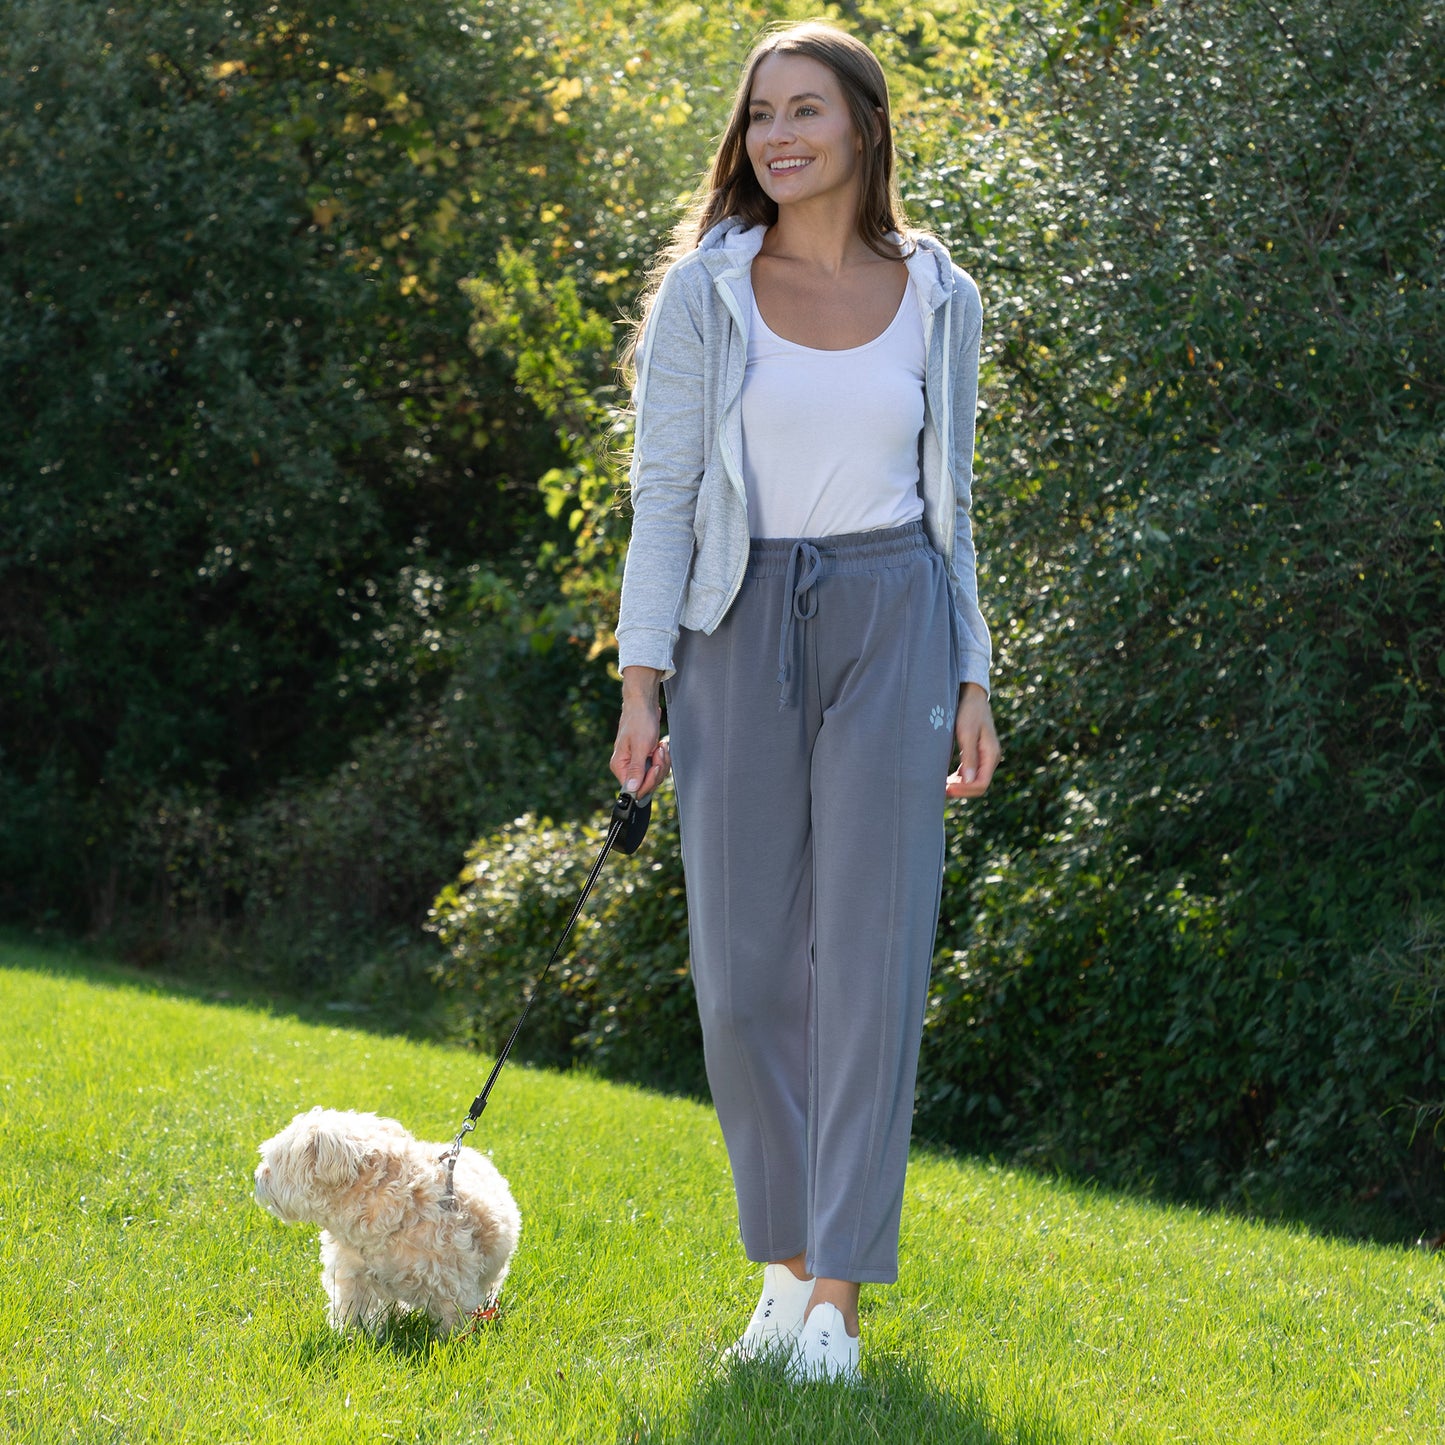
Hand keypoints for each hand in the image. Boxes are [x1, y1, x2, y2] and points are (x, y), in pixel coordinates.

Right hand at [610, 666, 671, 797]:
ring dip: (662, 761)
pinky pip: (658, 767)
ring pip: (655, 776)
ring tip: (659, 746)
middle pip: (647, 784)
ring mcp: (637, 763)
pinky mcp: (645, 758)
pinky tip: (660, 746)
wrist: (644, 704)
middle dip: (657, 768)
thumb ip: (636, 770)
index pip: (634, 788)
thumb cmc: (639, 721)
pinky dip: (663, 758)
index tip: (656, 766)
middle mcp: (626, 767)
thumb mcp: (640, 747)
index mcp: (619, 766)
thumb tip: (631, 790)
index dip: (648, 781)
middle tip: (658, 751)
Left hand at [945, 683, 999, 799]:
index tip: (946, 788)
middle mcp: (989, 759)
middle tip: (938, 791)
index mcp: (991, 755)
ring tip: (937, 786)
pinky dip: (956, 778)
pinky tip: (942, 778)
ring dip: (957, 786)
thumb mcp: (966, 732)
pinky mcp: (974, 754)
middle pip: (977, 786)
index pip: (981, 784)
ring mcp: (982, 757)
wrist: (971, 695)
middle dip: (960, 791)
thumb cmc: (969, 711)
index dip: (964, 790)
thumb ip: (969, 756)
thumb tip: (969, 781)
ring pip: (971, 781)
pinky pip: (967, 773)